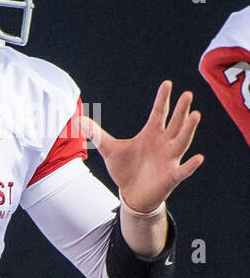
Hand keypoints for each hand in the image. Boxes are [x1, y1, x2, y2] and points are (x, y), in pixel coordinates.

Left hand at [81, 81, 203, 212]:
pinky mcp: (172, 176)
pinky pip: (184, 170)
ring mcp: (170, 159)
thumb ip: (96, 134)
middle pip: (175, 123)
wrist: (132, 194)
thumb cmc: (126, 169)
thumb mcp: (109, 150)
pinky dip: (191, 165)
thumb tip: (78, 119)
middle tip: (188, 94)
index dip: (163, 99)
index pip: (159, 113)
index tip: (167, 83)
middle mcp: (164, 143)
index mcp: (151, 134)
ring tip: (195, 114)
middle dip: (181, 110)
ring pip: (182, 141)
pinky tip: (198, 158)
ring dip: (189, 129)